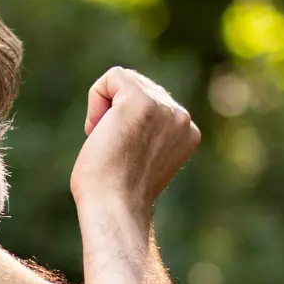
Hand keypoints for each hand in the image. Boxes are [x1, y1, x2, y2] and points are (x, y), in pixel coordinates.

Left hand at [70, 67, 199, 216]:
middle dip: (115, 111)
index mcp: (188, 131)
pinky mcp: (141, 101)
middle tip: (112, 148)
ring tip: (107, 140)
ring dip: (105, 108)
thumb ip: (147, 129)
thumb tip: (128, 108)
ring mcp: (164, 108)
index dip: (127, 122)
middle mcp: (182, 117)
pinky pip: (112, 77)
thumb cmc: (116, 190)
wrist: (113, 206)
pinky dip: (96, 99)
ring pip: (124, 80)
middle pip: (138, 85)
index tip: (125, 154)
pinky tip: (99, 129)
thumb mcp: (142, 153)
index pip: (152, 101)